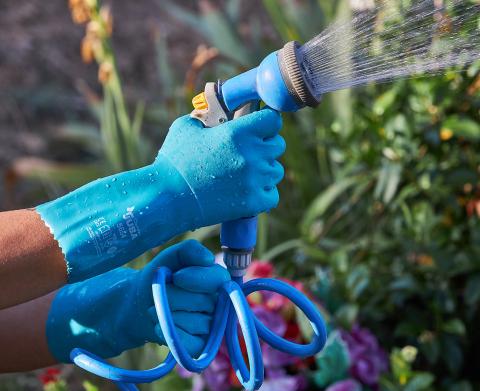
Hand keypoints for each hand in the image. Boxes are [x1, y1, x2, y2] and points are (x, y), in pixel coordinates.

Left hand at [46, 240, 229, 361]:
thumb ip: (189, 250)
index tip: (177, 276)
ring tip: (156, 308)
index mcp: (217, 280)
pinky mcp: (200, 346)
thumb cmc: (160, 278)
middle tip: (161, 293)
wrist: (139, 303)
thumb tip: (208, 258)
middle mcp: (220, 303)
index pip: (219, 279)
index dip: (198, 278)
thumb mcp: (170, 258)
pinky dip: (170, 334)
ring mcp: (212, 327)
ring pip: (196, 322)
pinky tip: (159, 326)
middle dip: (174, 296)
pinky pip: (190, 344)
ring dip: (168, 314)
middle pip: (203, 301)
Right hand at [157, 108, 284, 226]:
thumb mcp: (186, 127)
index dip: (267, 122)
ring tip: (244, 174)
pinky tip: (247, 192)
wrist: (166, 198)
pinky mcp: (253, 203)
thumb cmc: (174, 162)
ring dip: (265, 171)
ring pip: (276, 171)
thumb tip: (217, 114)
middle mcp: (252, 155)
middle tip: (249, 152)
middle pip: (278, 145)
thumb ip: (208, 117)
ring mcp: (255, 180)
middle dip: (266, 146)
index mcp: (238, 132)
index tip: (260, 127)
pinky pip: (272, 195)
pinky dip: (263, 194)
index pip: (273, 120)